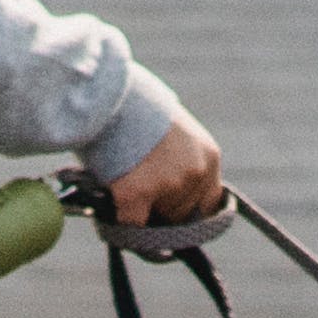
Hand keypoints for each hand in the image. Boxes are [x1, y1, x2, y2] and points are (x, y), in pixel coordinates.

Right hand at [106, 110, 225, 225]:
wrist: (108, 91)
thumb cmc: (133, 107)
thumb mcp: (170, 132)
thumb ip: (177, 161)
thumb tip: (165, 195)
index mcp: (208, 157)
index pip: (208, 202)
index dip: (186, 209)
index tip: (171, 214)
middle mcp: (195, 173)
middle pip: (180, 215)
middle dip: (160, 210)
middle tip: (138, 197)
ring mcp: (168, 184)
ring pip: (154, 221)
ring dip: (138, 214)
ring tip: (120, 191)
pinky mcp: (137, 194)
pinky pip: (130, 226)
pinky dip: (118, 223)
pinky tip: (109, 208)